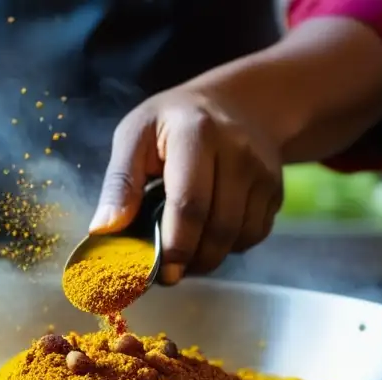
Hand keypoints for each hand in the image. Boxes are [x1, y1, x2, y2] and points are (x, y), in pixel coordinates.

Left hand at [90, 84, 283, 284]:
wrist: (238, 104)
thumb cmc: (173, 122)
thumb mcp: (135, 135)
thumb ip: (120, 182)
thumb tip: (104, 230)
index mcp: (196, 134)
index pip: (190, 203)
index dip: (176, 245)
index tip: (161, 273)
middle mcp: (238, 151)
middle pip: (218, 227)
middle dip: (192, 260)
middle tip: (169, 272)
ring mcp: (263, 171)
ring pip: (239, 237)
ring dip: (210, 258)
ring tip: (186, 254)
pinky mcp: (277, 188)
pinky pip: (255, 235)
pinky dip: (231, 247)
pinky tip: (210, 236)